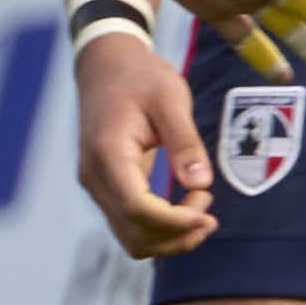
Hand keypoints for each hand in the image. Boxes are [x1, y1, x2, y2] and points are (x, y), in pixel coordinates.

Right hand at [75, 36, 215, 258]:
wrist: (106, 67)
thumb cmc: (140, 77)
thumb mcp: (170, 99)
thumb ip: (185, 141)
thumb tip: (201, 184)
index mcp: (108, 153)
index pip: (137, 208)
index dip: (175, 222)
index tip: (208, 214)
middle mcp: (95, 177)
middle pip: (133, 232)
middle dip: (177, 233)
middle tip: (210, 209)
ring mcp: (97, 186)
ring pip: (130, 236)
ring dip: (169, 237)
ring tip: (202, 212)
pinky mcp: (107, 188)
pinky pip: (130, 224)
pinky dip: (160, 228)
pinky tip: (187, 210)